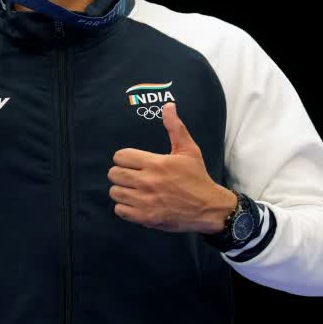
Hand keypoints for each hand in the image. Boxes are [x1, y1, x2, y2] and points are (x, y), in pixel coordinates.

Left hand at [108, 103, 235, 232]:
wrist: (209, 208)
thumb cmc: (197, 178)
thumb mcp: (189, 150)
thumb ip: (175, 128)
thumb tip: (168, 106)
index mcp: (156, 163)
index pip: (120, 156)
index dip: (124, 159)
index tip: (132, 162)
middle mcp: (148, 181)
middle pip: (114, 174)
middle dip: (120, 173)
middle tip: (131, 176)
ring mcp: (145, 201)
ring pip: (115, 192)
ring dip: (121, 190)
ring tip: (133, 190)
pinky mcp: (145, 217)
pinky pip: (120, 210)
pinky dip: (125, 207)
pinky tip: (135, 203)